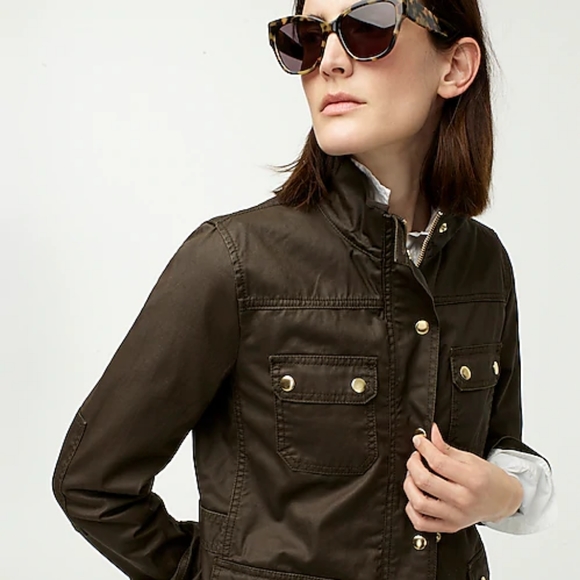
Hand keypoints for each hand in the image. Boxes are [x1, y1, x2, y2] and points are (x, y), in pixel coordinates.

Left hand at [403, 422, 523, 533]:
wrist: (502, 500)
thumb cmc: (488, 478)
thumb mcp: (470, 458)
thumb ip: (446, 448)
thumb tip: (430, 433)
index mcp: (473, 480)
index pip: (438, 463)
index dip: (423, 448)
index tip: (418, 440)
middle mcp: (464, 500)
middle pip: (425, 481)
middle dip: (413, 464)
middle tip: (415, 457)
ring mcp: (456, 516)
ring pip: (419, 503)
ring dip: (409, 485)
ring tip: (413, 476)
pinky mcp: (450, 526)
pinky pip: (421, 523)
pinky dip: (411, 509)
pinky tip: (415, 496)